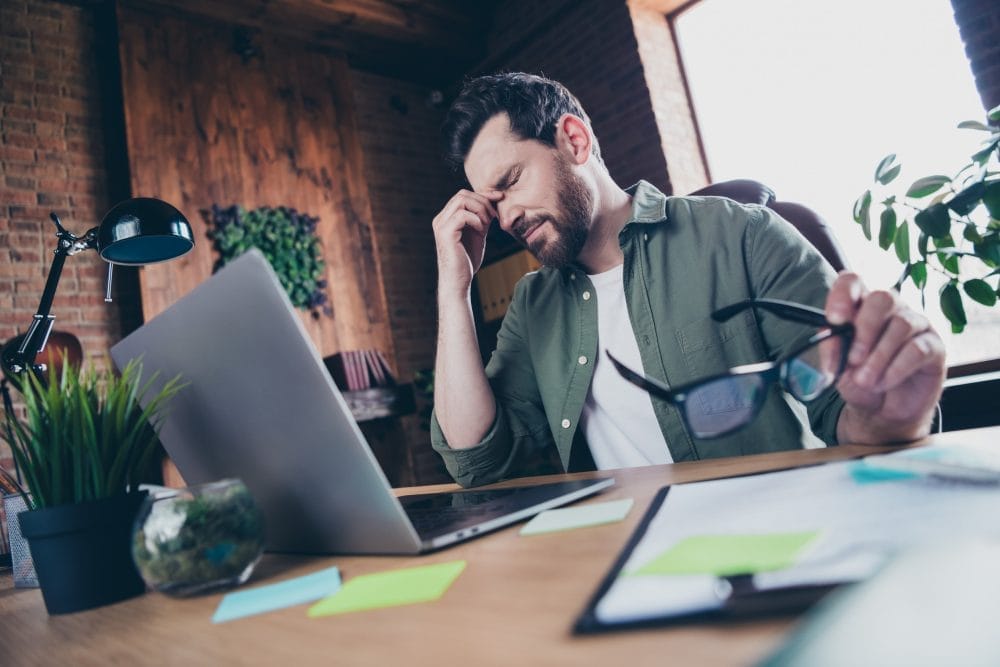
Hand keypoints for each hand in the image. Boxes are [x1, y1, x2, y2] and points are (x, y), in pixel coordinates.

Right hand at [432, 189, 500, 295]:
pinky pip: (463, 215)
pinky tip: (480, 231)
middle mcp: (440, 219)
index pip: (464, 195)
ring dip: (480, 209)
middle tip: (494, 217)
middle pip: (462, 194)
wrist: (459, 281)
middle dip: (483, 201)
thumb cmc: (467, 260)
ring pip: (462, 200)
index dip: (483, 194)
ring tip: (486, 225)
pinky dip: (476, 220)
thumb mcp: (478, 233)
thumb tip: (492, 201)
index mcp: (446, 218)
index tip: (500, 198)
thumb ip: (481, 217)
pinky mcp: (445, 233)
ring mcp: (441, 225)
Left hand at [825, 272, 945, 443]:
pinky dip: (896, 368)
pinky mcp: (934, 347)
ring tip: (865, 381)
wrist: (882, 411)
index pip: (852, 282)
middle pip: (882, 298)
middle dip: (864, 330)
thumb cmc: (858, 379)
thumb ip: (832, 346)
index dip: (843, 295)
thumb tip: (832, 336)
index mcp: (861, 306)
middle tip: (852, 359)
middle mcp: (891, 309)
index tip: (835, 319)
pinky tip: (884, 382)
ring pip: (901, 325)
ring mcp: (916, 325)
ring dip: (878, 357)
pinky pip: (917, 349)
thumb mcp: (836, 365)